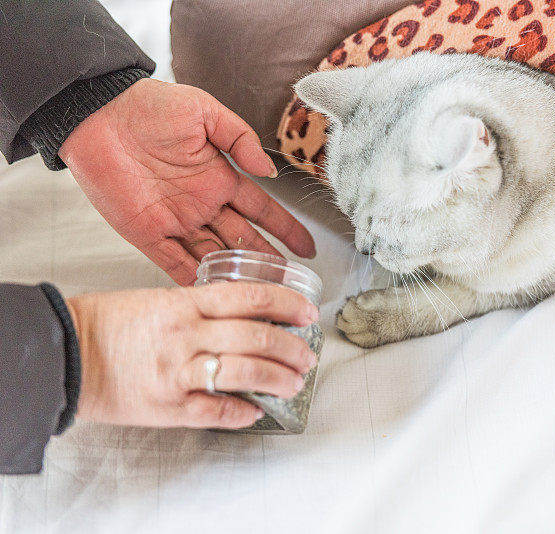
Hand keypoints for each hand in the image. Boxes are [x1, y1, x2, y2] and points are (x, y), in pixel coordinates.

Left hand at [59, 78, 315, 285]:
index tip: (307, 247)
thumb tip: (269, 170)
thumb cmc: (149, 106)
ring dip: (236, 276)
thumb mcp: (204, 111)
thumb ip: (240, 139)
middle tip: (289, 282)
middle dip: (267, 261)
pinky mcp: (148, 233)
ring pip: (215, 256)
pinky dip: (194, 280)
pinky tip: (214, 295)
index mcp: (219, 178)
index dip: (286, 229)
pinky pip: (175, 263)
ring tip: (260, 295)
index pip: (261, 210)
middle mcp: (202, 204)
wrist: (98, 114)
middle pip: (243, 240)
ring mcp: (177, 221)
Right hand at [67, 282, 319, 428]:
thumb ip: (202, 306)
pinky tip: (256, 411)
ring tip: (293, 384)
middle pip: (258, 337)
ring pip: (245, 373)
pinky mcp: (167, 405)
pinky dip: (242, 412)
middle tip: (307, 356)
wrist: (66, 352)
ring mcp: (178, 371)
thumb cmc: (111, 323)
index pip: (251, 297)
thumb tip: (249, 315)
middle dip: (292, 348)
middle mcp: (186, 334)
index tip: (307, 312)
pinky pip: (216, 411)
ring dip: (278, 380)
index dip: (287, 304)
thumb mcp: (160, 299)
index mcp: (185, 303)